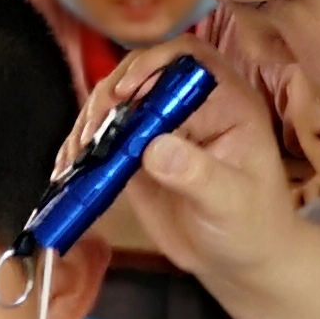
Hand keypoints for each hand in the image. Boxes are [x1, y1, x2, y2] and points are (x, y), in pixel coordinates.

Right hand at [78, 26, 309, 294]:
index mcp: (226, 101)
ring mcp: (159, 129)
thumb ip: (198, 174)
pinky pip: (103, 139)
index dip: (155, 62)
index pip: (188, 58)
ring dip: (90, 121)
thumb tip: (155, 148)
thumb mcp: (232, 202)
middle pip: (141, 74)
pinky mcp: (135, 154)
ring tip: (78, 153)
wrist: (236, 259)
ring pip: (115, 104)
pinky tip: (68, 168)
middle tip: (93, 131)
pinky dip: (81, 150)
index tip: (127, 90)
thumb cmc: (250, 226)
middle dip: (110, 95)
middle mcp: (190, 107)